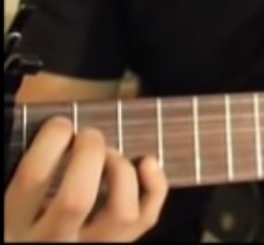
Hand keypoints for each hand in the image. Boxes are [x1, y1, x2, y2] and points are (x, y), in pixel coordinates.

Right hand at [4, 116, 167, 241]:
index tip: (61, 126)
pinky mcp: (119, 244)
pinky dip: (155, 185)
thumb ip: (27, 174)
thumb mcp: (9, 202)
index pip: (33, 178)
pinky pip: (146, 218)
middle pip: (77, 198)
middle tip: (88, 136)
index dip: (51, 141)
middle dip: (89, 154)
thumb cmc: (24, 223)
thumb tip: (53, 132)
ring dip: (121, 171)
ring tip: (110, 155)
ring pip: (121, 212)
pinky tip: (145, 163)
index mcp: (14, 223)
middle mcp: (52, 239)